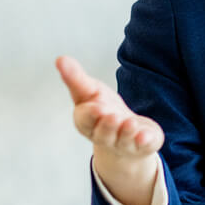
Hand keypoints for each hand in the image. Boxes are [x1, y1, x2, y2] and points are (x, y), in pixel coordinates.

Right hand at [55, 56, 163, 204]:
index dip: (90, 114)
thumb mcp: (90, 90)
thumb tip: (59, 59)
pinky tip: (144, 135)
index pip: (85, 119)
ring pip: (123, 140)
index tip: (95, 106)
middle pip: (103, 133)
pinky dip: (143, 140)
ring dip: (126, 131)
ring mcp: (123, 143)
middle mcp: (104, 136)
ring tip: (130, 123)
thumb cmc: (103, 109)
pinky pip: (143, 145)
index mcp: (87, 122)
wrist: (127, 131)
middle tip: (112, 115)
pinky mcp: (142, 145)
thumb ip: (76, 78)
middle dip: (107, 125)